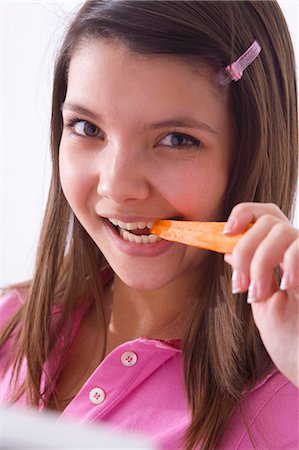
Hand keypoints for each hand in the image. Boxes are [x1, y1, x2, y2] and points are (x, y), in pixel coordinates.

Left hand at [223, 202, 298, 387]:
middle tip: (240, 285)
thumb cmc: (289, 341)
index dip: (244, 215)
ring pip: (282, 231)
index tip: (225, 233)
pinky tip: (287, 286)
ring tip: (258, 294)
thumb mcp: (263, 304)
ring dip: (261, 261)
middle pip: (268, 221)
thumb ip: (251, 275)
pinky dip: (290, 263)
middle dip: (245, 249)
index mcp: (283, 256)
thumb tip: (229, 252)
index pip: (265, 215)